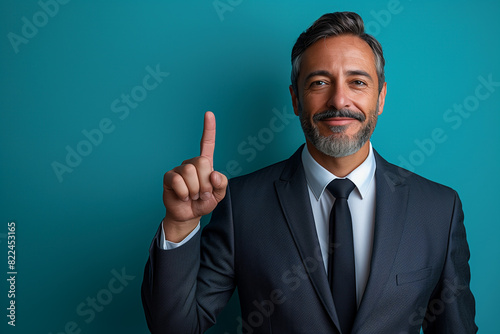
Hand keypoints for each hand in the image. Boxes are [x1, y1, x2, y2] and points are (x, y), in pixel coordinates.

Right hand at [162, 112, 227, 241]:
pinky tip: (183, 197)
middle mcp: (192, 163)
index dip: (209, 128)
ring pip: (190, 172)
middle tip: (202, 192)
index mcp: (205, 163)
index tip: (208, 113)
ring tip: (193, 195)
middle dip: (205, 182)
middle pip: (202, 162)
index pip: (207, 143)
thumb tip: (214, 174)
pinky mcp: (169, 177)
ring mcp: (179, 169)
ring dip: (195, 190)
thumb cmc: (204, 202)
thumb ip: (222, 184)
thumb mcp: (219, 195)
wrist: (189, 215)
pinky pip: (178, 181)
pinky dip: (184, 193)